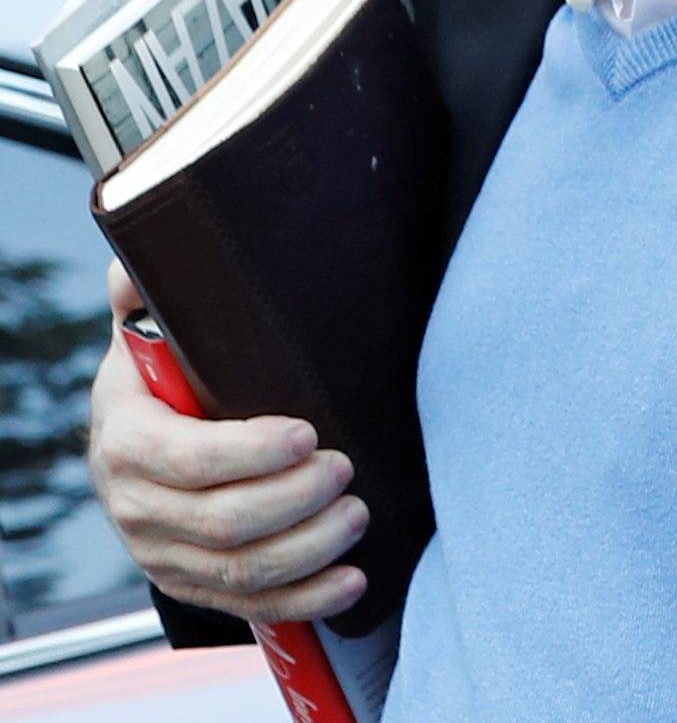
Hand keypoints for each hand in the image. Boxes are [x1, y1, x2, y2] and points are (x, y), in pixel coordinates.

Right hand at [88, 260, 368, 624]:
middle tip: (345, 469)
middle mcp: (136, 505)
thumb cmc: (165, 370)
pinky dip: (304, 599)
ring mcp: (162, 551)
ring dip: (308, 549)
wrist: (140, 431)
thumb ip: (147, 287)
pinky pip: (248, 606)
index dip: (250, 453)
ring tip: (358, 513)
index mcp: (127, 439)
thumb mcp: (149, 325)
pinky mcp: (192, 581)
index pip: (188, 459)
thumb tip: (140, 262)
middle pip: (221, 523)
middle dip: (294, 500)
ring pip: (238, 571)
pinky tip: (351, 581)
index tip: (306, 433)